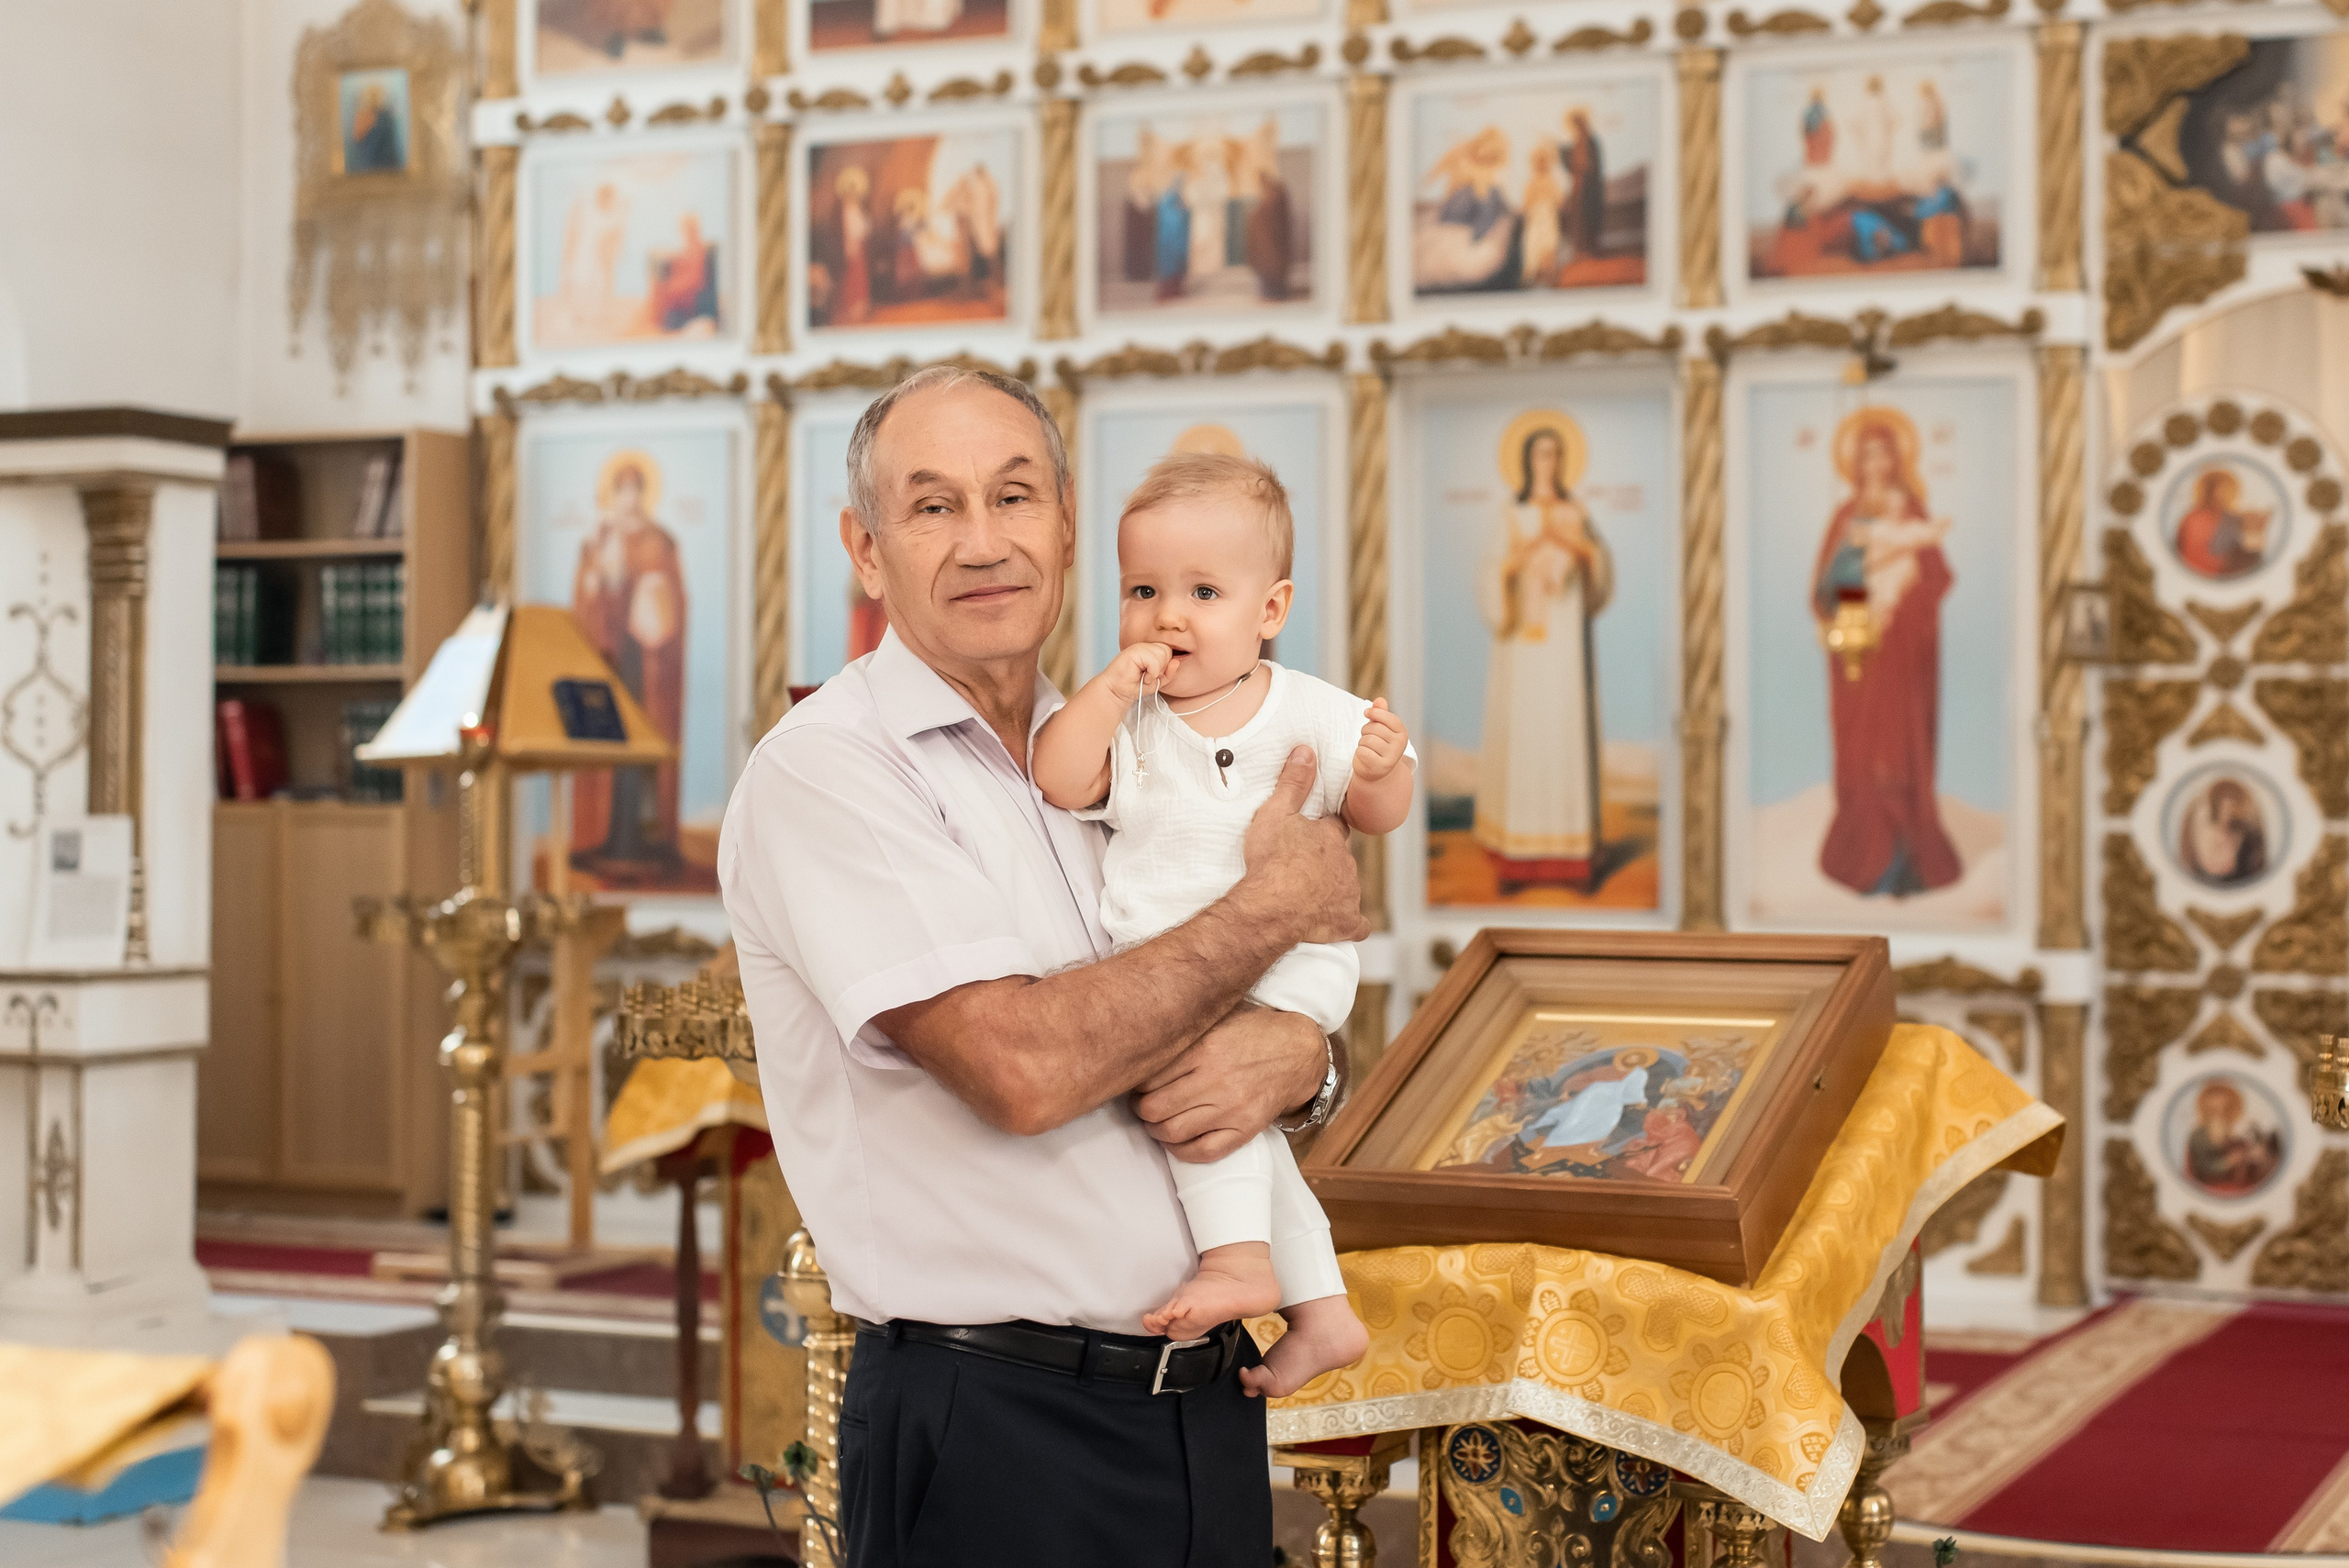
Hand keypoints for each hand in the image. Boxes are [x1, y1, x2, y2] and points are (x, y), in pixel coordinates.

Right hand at [1105, 641, 1180, 705]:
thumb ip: (1169, 673)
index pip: (1168, 651)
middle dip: (1162, 667)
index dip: (1165, 666)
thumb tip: (1176, 662)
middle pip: (1167, 651)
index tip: (1154, 676)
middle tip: (1149, 676)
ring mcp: (1139, 647)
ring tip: (1145, 676)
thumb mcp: (1157, 682)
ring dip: (1156, 670)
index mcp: (1150, 650)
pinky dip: (1151, 672)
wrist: (1117, 691)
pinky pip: (1154, 660)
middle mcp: (1145, 646)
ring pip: (1162, 654)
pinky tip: (1142, 676)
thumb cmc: (1133, 686)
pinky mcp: (1134, 651)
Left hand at [1133, 1006, 1327, 1161]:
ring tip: (1155, 1123)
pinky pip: (1203, 1151)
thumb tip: (1145, 1036)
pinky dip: (1181, 1151)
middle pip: (1154, 1108)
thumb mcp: (1220, 1017)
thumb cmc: (1254, 1030)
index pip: (1149, 1077)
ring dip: (1155, 1131)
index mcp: (1205, 1048)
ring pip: (1172, 1132)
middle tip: (1141, 1105)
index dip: (1135, 1084)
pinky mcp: (1245, 1129)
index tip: (1136, 1083)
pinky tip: (1176, 1141)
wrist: (1299, 1051)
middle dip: (1140, 1110)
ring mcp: (1231, 1108)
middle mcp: (1215, 1080)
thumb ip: (1186, 1028)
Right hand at [1237, 746, 1369, 945]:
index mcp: (1330, 837)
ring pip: (1347, 887)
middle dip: (1327, 861)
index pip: (1334, 827)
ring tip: (1311, 895)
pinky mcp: (1346, 922)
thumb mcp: (1276, 813)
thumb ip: (1292, 783)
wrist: (1274, 905)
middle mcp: (1345, 863)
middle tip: (1303, 867)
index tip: (1313, 832)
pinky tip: (1340, 924)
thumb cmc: (1272, 859)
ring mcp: (1348, 893)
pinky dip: (1350, 923)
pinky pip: (1357, 924)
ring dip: (1335, 889)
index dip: (1323, 829)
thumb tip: (1306, 751)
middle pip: (1341, 858)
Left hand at [1353, 699, 1408, 781]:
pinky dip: (1360, 752)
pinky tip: (1365, 756)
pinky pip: (1363, 751)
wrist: (1374, 771)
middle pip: (1375, 728)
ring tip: (1367, 748)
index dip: (1374, 712)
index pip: (1388, 717)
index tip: (1366, 713)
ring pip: (1368, 740)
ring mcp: (1392, 757)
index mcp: (1402, 733)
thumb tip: (1380, 699)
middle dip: (1366, 730)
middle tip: (1368, 738)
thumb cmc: (1376, 745)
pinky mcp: (1380, 766)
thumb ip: (1380, 714)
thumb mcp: (1379, 728)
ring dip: (1362, 742)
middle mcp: (1400, 745)